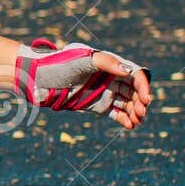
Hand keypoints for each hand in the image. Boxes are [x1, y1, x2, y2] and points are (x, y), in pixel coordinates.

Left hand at [14, 39, 153, 129]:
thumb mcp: (82, 60)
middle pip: (134, 90)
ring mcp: (104, 92)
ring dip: (135, 111)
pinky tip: (129, 125)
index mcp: (110, 64)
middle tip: (141, 112)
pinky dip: (124, 119)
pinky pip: (116, 113)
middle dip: (141, 101)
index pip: (134, 75)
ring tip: (136, 121)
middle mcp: (110, 78)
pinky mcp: (97, 105)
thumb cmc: (59, 63)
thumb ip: (106, 63)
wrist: (38, 79)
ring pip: (127, 103)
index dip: (143, 86)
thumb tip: (128, 70)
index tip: (146, 99)